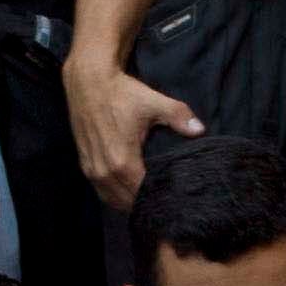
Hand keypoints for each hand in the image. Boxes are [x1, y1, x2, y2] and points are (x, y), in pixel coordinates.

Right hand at [62, 54, 199, 202]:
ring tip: (148, 199)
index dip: (159, 197)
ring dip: (129, 202)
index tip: (173, 197)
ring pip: (113, 200)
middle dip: (146, 202)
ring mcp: (91, 170)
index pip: (143, 193)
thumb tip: (200, 130)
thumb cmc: (122, 93)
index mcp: (122, 161)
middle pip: (128, 202)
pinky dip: (114, 195)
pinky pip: (101, 191)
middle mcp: (104, 171)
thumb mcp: (153, 102)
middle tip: (164, 200)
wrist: (88, 82)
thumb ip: (178, 117)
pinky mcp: (84, 166)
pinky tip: (128, 193)